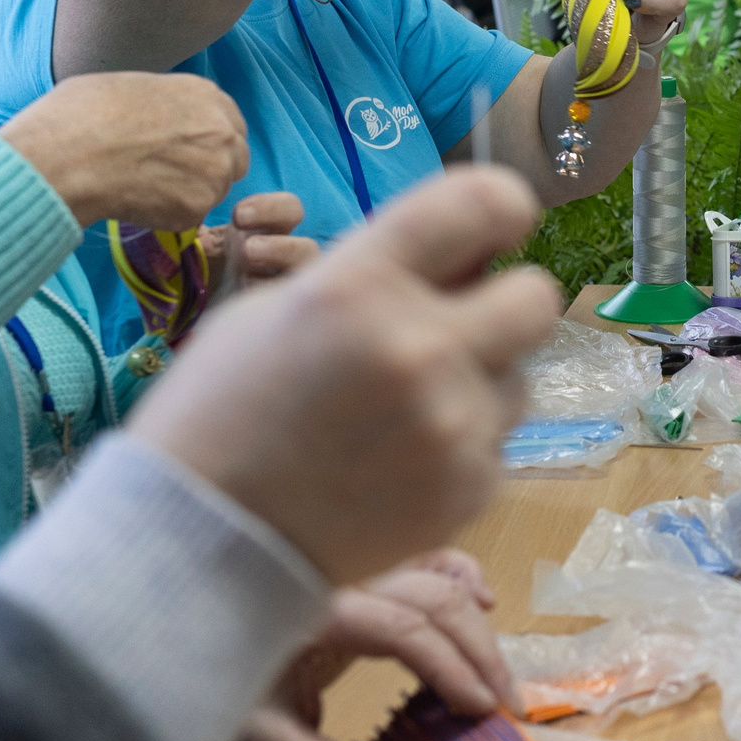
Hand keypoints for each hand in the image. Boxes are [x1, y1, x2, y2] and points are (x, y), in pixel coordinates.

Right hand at [0, 71, 248, 228]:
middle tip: (168, 176)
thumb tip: (159, 117)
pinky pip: (188, 217)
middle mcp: (221, 131)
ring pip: (213, 191)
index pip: (231, 124)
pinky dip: (167, 217)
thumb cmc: (81, 115)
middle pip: (234, 159)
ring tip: (141, 187)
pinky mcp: (197, 207)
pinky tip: (135, 202)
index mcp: (206, 96)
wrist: (64, 156)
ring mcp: (214, 171)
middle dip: (209, 170)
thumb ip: (164, 105)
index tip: (187, 150)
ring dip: (187, 194)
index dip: (208, 140)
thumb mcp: (131, 87)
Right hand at [129, 165, 561, 583]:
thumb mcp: (277, 308)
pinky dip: (460, 448)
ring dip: (478, 383)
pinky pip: (495, 443)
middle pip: (537, 295)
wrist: (203, 538)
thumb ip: (375, 275)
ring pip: (518, 377)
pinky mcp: (469, 488)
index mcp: (362, 285)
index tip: (497, 224)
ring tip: (403, 412)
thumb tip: (461, 261)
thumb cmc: (221, 410)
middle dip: (507, 301)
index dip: (503, 206)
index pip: (486, 201)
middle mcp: (421, 347)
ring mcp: (452, 424)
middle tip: (467, 322)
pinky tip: (396, 462)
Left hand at [233, 556, 520, 740]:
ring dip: (477, 623)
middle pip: (434, 598)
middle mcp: (344, 576)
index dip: (451, 669)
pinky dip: (459, 574)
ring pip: (437, 574)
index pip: (405, 629)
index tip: (482, 712)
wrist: (184, 642)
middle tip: (507, 708)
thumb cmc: (222, 687)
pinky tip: (483, 603)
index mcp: (319, 611)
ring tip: (498, 679)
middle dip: (480, 653)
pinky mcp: (364, 572)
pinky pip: (423, 556)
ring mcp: (356, 567)